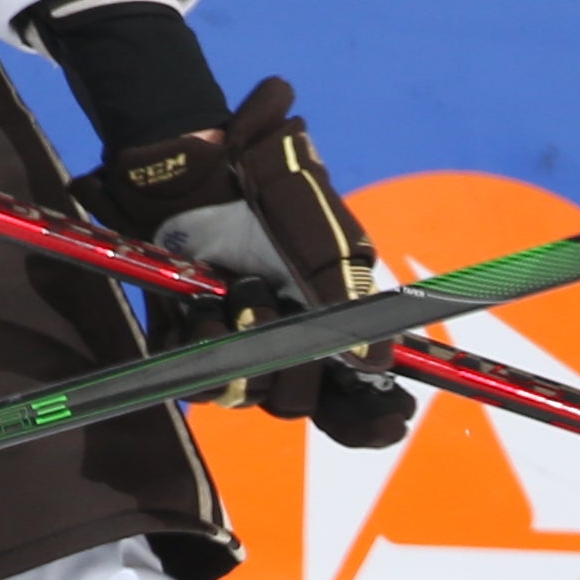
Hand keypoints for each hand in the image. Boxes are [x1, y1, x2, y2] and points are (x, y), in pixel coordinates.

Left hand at [92, 77, 416, 448]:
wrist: (197, 158)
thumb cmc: (272, 185)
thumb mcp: (325, 236)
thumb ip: (347, 299)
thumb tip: (376, 363)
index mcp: (332, 321)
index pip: (358, 395)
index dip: (373, 417)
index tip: (390, 420)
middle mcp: (288, 342)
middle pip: (300, 402)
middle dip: (293, 363)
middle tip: (276, 297)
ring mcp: (240, 343)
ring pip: (251, 394)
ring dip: (247, 345)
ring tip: (239, 287)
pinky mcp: (190, 339)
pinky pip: (200, 380)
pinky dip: (205, 345)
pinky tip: (206, 303)